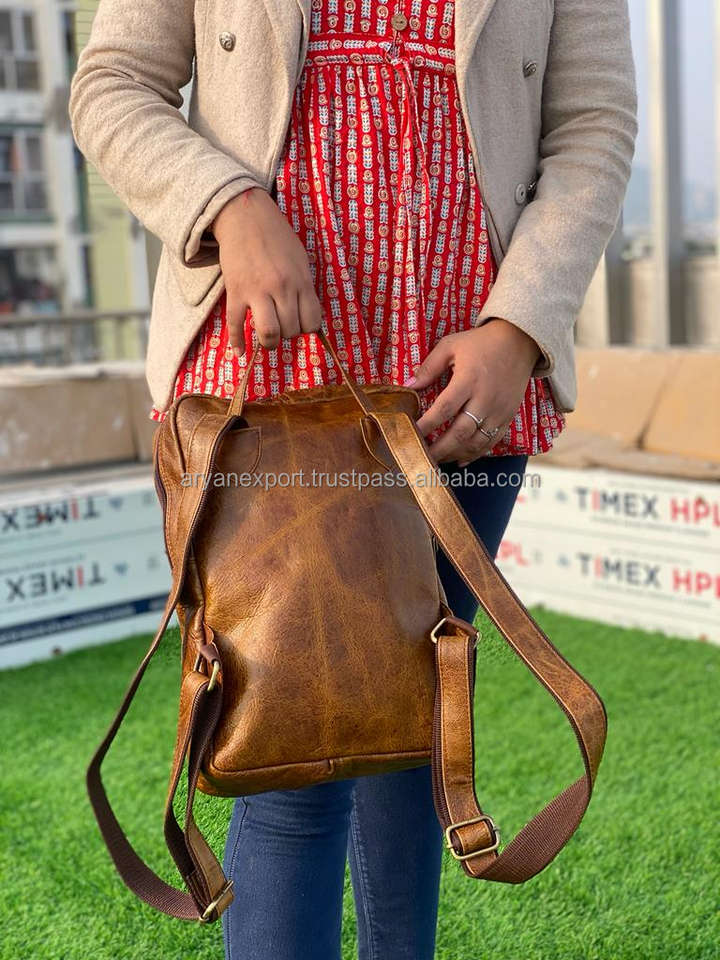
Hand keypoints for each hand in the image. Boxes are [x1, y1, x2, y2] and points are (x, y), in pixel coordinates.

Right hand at [211, 187, 322, 352]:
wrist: (245, 216)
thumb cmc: (276, 237)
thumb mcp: (300, 259)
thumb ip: (304, 286)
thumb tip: (307, 315)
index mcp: (301, 280)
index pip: (312, 322)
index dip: (307, 329)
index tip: (300, 324)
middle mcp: (281, 288)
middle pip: (290, 330)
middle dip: (287, 334)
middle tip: (282, 326)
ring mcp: (257, 291)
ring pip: (268, 333)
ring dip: (269, 343)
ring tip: (267, 338)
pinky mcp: (235, 291)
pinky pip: (236, 325)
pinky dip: (238, 343)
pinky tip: (241, 353)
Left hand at [411, 319, 541, 464]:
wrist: (519, 342)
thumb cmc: (480, 343)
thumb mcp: (451, 345)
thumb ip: (429, 366)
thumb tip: (409, 386)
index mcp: (468, 380)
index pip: (444, 408)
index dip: (426, 424)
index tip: (411, 434)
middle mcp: (485, 399)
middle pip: (460, 432)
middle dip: (439, 449)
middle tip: (421, 456)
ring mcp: (498, 410)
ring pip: (476, 442)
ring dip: (455, 454)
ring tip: (437, 459)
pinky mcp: (508, 416)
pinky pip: (492, 442)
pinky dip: (475, 454)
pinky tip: (460, 459)